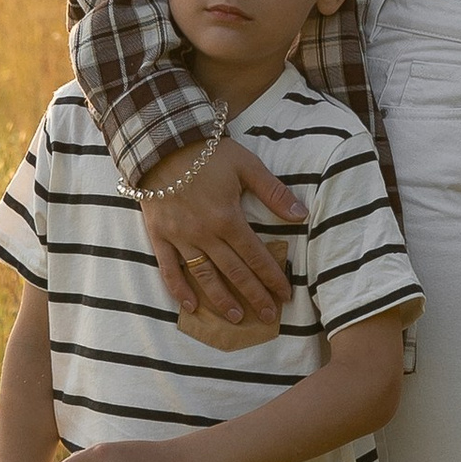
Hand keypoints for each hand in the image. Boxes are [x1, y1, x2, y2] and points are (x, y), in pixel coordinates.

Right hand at [139, 138, 299, 333]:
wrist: (161, 143)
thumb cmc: (207, 153)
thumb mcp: (246, 166)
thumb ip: (273, 192)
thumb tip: (301, 214)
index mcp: (228, 219)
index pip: (256, 256)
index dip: (272, 277)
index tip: (285, 295)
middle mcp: (205, 234)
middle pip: (234, 272)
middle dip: (254, 296)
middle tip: (269, 317)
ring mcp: (180, 238)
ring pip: (204, 276)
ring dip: (221, 299)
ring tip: (236, 318)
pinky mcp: (159, 237)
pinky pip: (169, 269)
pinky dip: (178, 290)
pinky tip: (191, 307)